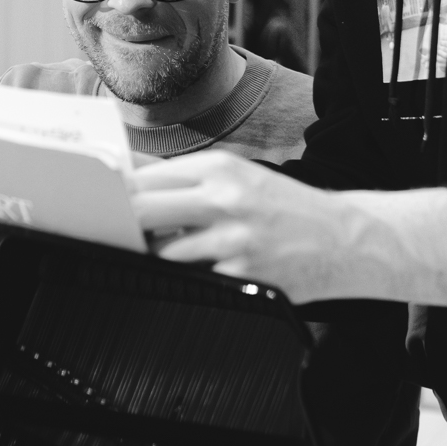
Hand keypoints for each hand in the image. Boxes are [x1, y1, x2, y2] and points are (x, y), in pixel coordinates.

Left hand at [131, 152, 446, 304]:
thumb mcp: (240, 177)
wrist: (346, 239)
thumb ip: (187, 179)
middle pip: (143, 209)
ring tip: (163, 253)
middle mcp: (225, 197)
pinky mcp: (242, 272)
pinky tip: (200, 270)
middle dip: (122, 223)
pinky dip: (188, 275)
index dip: (116, 192)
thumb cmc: (287, 208)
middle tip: (112, 231)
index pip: (145, 176)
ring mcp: (233, 237)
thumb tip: (129, 174)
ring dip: (155, 256)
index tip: (100, 201)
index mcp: (220, 168)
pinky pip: (194, 277)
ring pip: (162, 250)